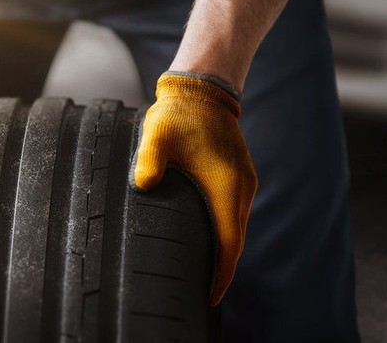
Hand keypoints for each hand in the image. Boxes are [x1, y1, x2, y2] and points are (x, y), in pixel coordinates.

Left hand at [131, 72, 257, 305]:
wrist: (203, 89)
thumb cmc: (179, 113)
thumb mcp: (158, 134)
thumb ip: (149, 160)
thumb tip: (144, 184)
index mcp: (225, 185)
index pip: (229, 242)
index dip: (221, 273)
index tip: (211, 296)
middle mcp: (240, 187)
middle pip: (235, 241)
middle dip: (222, 270)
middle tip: (204, 294)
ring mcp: (242, 182)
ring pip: (236, 229)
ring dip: (224, 252)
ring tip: (206, 276)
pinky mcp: (237, 176)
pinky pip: (233, 215)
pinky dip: (225, 234)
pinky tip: (209, 242)